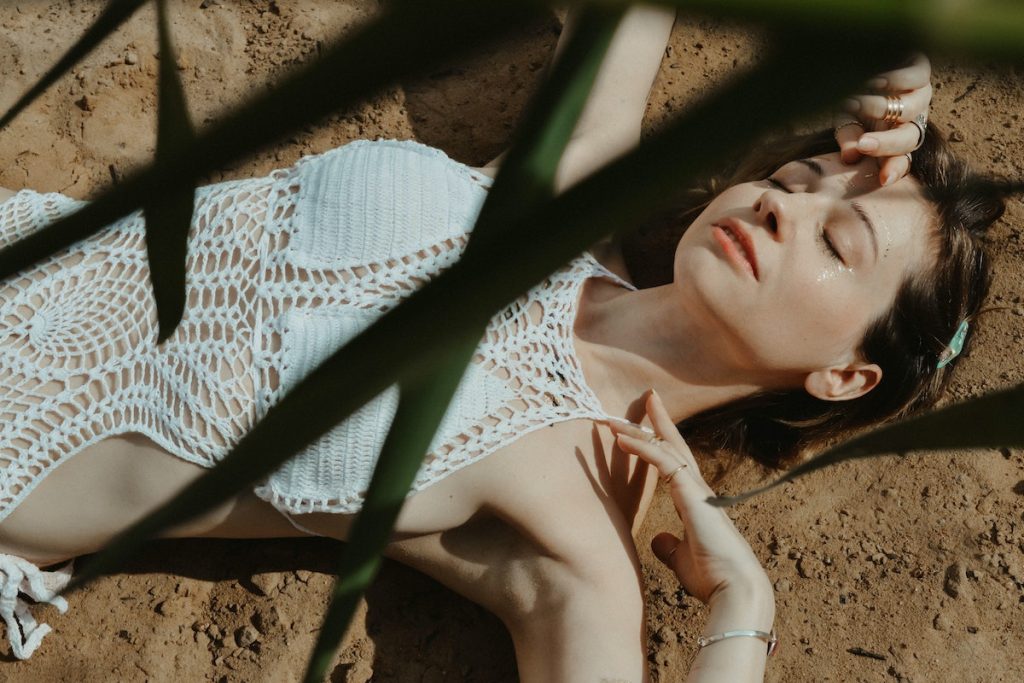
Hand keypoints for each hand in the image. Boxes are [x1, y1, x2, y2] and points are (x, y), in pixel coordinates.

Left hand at [609, 391, 769, 605]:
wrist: (735, 591)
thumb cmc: (713, 578)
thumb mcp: (681, 559)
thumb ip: (670, 546)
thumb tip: (658, 540)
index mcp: (695, 502)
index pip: (676, 462)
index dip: (661, 440)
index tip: (649, 421)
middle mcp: (698, 489)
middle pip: (674, 445)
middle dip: (658, 421)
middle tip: (647, 397)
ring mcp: (697, 490)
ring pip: (666, 448)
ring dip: (639, 431)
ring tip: (614, 417)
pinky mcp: (692, 494)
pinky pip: (663, 462)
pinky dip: (641, 448)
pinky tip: (621, 439)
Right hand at [834, 53, 931, 185]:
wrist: (857, 53)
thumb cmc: (849, 89)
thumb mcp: (844, 118)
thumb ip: (849, 137)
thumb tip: (850, 157)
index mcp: (895, 137)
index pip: (901, 160)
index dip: (894, 169)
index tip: (882, 180)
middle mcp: (912, 119)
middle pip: (909, 139)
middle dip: (886, 145)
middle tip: (864, 145)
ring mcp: (919, 94)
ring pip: (912, 110)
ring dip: (881, 109)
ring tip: (856, 102)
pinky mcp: (921, 68)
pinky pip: (916, 78)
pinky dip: (895, 81)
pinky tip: (875, 81)